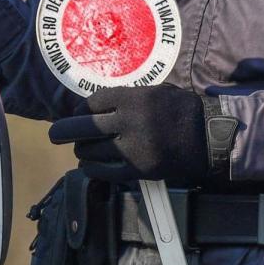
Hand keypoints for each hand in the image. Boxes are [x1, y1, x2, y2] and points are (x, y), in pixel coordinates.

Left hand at [48, 85, 213, 182]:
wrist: (209, 136)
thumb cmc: (178, 110)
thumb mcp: (153, 92)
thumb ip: (124, 97)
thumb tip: (90, 107)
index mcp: (134, 99)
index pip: (92, 103)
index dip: (79, 110)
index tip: (77, 114)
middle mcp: (131, 122)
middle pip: (84, 127)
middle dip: (63, 130)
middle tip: (54, 134)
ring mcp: (134, 148)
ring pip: (91, 151)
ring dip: (81, 150)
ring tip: (81, 149)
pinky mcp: (139, 170)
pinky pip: (104, 172)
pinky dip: (91, 169)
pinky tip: (89, 165)